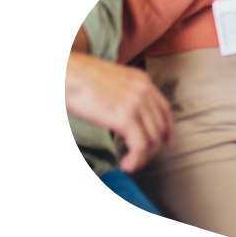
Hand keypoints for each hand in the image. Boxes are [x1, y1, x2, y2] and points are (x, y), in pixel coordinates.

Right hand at [65, 52, 173, 172]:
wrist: (68, 73)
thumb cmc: (81, 77)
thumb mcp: (112, 81)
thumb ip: (124, 94)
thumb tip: (123, 116)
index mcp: (142, 80)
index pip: (164, 109)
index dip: (167, 129)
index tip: (165, 141)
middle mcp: (143, 90)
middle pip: (160, 126)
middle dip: (152, 147)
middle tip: (140, 158)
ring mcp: (136, 103)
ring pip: (152, 138)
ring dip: (143, 157)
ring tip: (130, 164)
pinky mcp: (125, 116)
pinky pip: (140, 145)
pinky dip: (136, 159)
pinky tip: (126, 164)